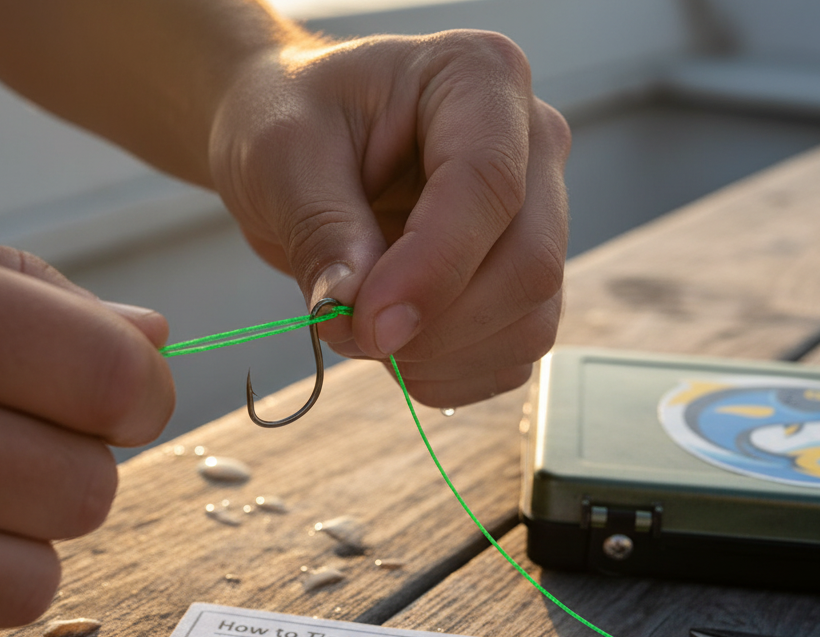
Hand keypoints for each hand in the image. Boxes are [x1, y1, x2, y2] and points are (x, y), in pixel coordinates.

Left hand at [209, 30, 569, 406]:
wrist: (297, 142)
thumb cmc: (291, 119)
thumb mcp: (281, 156)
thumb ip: (322, 231)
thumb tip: (353, 313)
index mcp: (481, 77)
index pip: (489, 187)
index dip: (432, 270)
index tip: (365, 325)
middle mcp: (532, 143)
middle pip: (528, 264)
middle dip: (437, 327)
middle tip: (348, 332)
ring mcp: (539, 214)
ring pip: (532, 320)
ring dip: (443, 359)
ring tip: (362, 334)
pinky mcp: (524, 276)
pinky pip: (515, 352)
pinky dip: (453, 375)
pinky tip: (397, 351)